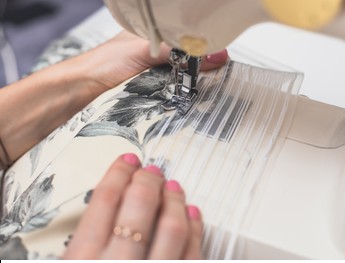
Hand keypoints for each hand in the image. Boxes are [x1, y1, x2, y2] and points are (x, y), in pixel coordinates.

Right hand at [63, 154, 202, 258]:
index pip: (104, 200)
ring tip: (174, 188)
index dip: (119, 173)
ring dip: (174, 201)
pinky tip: (193, 215)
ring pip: (171, 226)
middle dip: (148, 181)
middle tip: (153, 171)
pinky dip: (195, 229)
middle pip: (139, 204)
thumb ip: (82, 245)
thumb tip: (103, 209)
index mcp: (82, 260)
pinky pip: (192, 254)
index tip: (128, 161)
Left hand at [83, 30, 228, 92]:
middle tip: (217, 82)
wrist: (81, 91)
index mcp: (157, 37)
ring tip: (205, 94)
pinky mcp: (152, 96)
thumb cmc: (103, 63)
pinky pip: (173, 97)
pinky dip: (180, 100)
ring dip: (191, 88)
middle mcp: (158, 57)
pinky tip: (187, 102)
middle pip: (190, 64)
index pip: (192, 41)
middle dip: (202, 72)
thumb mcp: (144, 49)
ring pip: (183, 82)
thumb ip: (178, 50)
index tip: (222, 64)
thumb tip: (214, 54)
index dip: (207, 51)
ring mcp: (156, 77)